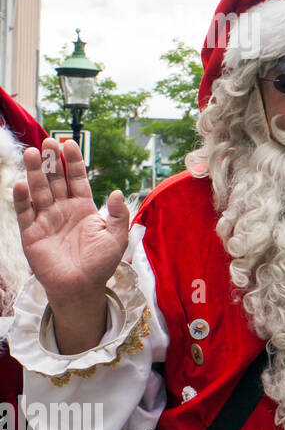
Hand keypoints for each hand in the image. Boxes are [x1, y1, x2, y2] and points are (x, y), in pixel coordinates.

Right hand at [12, 138, 128, 306]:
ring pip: (39, 191)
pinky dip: (21, 199)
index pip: (76, 179)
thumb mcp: (116, 238)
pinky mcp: (31, 233)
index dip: (73, 162)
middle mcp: (63, 210)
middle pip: (55, 180)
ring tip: (31, 153)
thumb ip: (119, 215)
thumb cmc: (101, 264)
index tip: (69, 144)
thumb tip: (118, 192)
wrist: (82, 288)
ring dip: (34, 172)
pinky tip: (20, 184)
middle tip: (47, 142)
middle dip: (51, 161)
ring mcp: (46, 219)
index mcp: (84, 208)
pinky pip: (25, 212)